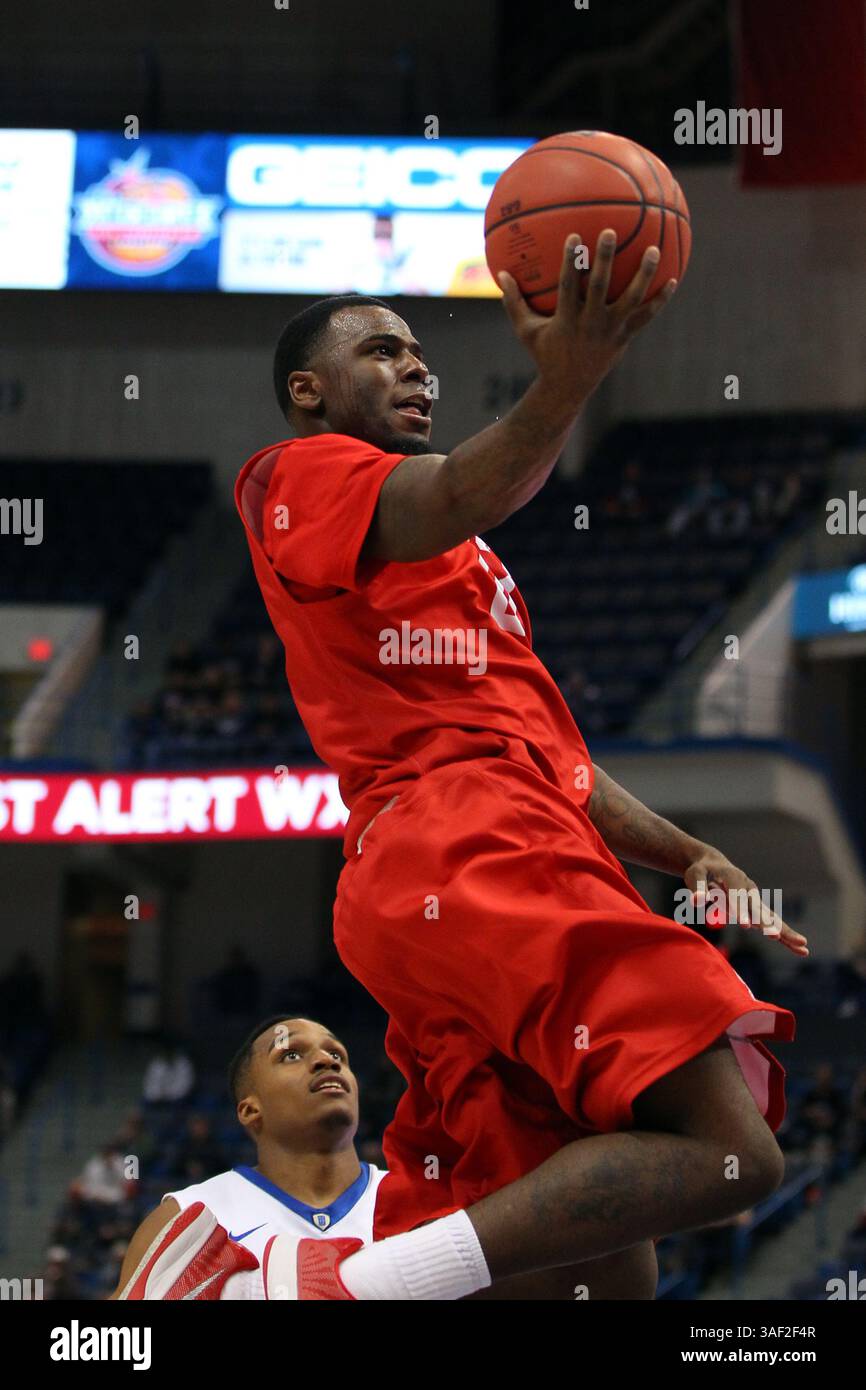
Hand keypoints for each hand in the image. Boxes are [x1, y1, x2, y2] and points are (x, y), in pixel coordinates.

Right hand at [497, 229, 676, 400]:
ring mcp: (610, 331)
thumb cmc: (545, 353)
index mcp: (566, 320)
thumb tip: (499, 273)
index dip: (570, 261)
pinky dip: (660, 300)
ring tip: (654, 249)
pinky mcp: (624, 337)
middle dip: (604, 259)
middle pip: (599, 287)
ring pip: (630, 299)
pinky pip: (646, 316)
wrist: (567, 388)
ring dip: (643, 274)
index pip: (568, 286)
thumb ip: (513, 302)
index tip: (574, 236)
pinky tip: (673, 280)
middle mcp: (590, 323)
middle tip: (610, 232)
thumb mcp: (525, 331)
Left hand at [683, 853, 808, 956]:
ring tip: (802, 947)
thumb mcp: (695, 875)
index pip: (738, 896)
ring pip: (772, 918)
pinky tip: (798, 948)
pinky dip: (784, 935)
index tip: (747, 926)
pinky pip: (772, 923)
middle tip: (775, 937)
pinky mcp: (756, 908)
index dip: (742, 910)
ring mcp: (755, 899)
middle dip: (767, 924)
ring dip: (786, 932)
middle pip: (760, 908)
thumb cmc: (702, 869)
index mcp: (734, 877)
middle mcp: (749, 888)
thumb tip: (696, 901)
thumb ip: (697, 888)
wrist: (714, 863)